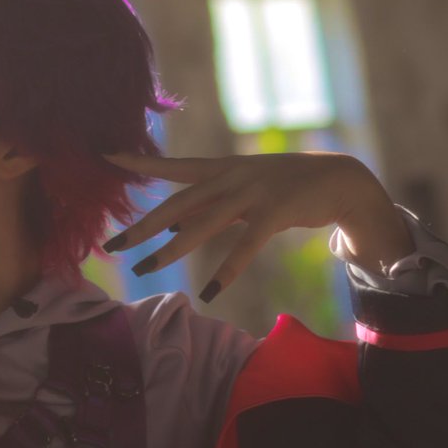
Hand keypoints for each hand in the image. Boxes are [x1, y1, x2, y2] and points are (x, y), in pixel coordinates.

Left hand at [100, 151, 380, 302]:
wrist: (340, 177)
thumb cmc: (284, 186)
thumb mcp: (239, 191)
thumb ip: (204, 207)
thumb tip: (166, 231)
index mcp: (221, 168)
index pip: (173, 165)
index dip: (141, 161)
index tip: (106, 155)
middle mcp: (231, 176)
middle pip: (178, 202)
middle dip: (143, 225)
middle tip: (113, 245)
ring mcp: (253, 192)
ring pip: (204, 223)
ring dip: (172, 250)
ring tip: (146, 268)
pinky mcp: (276, 211)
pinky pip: (245, 245)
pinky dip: (226, 270)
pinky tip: (209, 291)